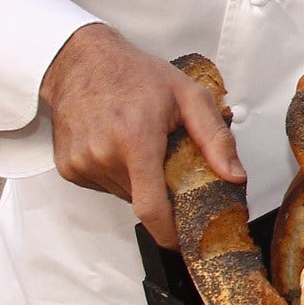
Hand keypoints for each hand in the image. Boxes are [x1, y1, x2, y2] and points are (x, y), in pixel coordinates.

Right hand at [41, 23, 240, 249]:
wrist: (80, 62)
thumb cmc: (136, 74)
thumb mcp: (188, 95)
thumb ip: (215, 138)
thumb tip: (235, 176)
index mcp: (135, 139)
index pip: (151, 207)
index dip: (169, 233)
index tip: (184, 242)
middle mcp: (103, 155)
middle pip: (141, 200)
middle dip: (161, 193)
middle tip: (170, 166)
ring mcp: (81, 163)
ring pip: (123, 194)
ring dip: (139, 182)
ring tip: (142, 147)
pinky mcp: (68, 168)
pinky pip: (103, 186)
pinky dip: (118, 175)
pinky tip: (119, 146)